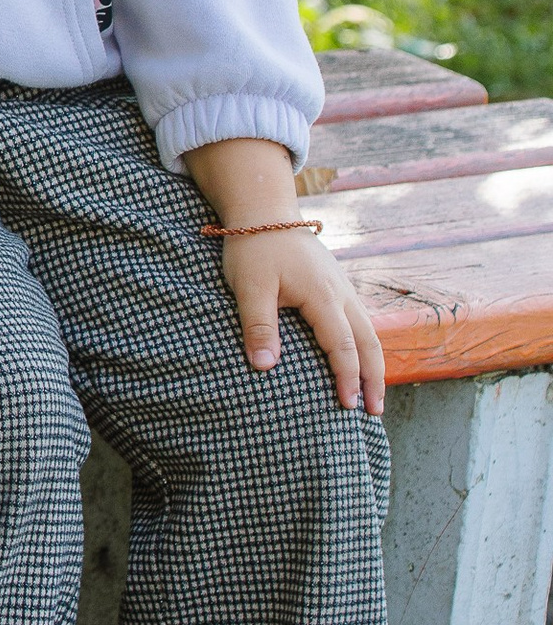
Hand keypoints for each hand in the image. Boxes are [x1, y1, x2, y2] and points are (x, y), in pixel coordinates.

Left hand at [185, 134, 384, 415]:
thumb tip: (264, 368)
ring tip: (373, 396)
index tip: (349, 406)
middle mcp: (341, 293)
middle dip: (373, 378)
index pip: (342, 345)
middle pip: (368, 342)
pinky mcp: (337, 285)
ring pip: (369, 331)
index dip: (347, 377)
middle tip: (375, 412)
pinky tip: (360, 361)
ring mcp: (343, 288)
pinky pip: (360, 320)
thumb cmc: (254, 249)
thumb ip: (259, 326)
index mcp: (323, 296)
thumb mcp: (249, 287)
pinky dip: (366, 345)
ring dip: (373, 364)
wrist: (264, 211)